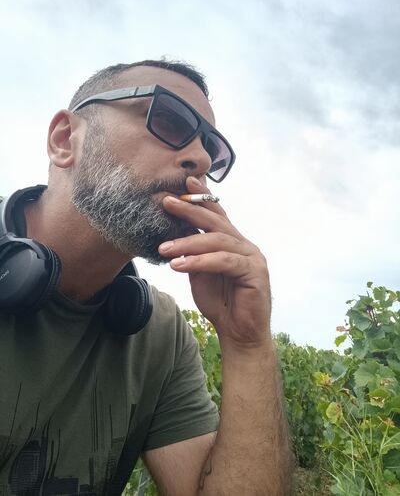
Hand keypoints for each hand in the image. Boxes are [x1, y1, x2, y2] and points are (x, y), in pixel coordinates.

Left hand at [159, 177, 271, 350]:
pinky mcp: (254, 272)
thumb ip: (194, 253)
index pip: (217, 215)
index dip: (201, 198)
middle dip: (190, 210)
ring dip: (188, 242)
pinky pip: (223, 261)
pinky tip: (179, 265)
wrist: (239, 334)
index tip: (184, 183)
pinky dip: (199, 261)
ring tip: (164, 248)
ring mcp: (252, 257)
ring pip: (217, 240)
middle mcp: (244, 245)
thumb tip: (174, 236)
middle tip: (166, 202)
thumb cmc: (221, 303)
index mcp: (233, 243)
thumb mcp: (200, 273)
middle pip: (216, 221)